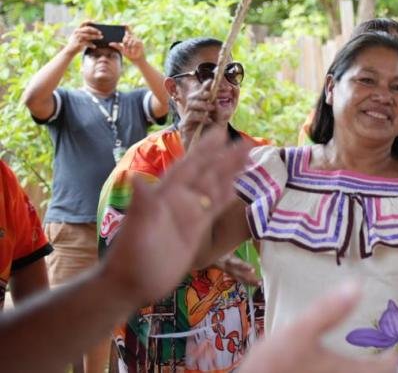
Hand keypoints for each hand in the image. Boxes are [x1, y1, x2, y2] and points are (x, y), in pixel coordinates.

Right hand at [65, 21, 102, 54]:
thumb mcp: (79, 37)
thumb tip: (97, 33)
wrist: (70, 50)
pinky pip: (87, 43)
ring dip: (95, 36)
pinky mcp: (78, 43)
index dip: (88, 21)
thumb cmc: (77, 43)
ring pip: (88, 36)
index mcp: (77, 29)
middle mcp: (77, 32)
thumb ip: (85, 34)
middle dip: (95, 30)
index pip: (83, 23)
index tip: (95, 21)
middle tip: (100, 32)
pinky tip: (95, 46)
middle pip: (87, 29)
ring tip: (101, 37)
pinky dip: (91, 45)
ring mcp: (77, 37)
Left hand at [99, 142, 250, 305]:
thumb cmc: (131, 256)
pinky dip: (226, 197)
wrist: (130, 284)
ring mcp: (188, 215)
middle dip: (225, 157)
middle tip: (246, 142)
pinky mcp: (195, 231)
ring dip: (229, 173)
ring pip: (213, 188)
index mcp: (166, 194)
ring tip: (247, 158)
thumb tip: (135, 179)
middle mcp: (180, 200)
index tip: (221, 133)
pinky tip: (237, 188)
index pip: (190, 166)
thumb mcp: (136, 229)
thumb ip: (142, 204)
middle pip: (207, 173)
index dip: (205, 149)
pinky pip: (214, 209)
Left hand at [110, 26, 145, 62]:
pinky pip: (133, 42)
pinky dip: (132, 47)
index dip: (126, 27)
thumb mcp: (122, 50)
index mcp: (129, 39)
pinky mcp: (140, 42)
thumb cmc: (130, 54)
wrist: (136, 59)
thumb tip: (110, 43)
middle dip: (125, 41)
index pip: (128, 31)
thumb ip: (117, 46)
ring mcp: (137, 40)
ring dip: (128, 45)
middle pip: (126, 36)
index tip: (124, 23)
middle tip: (126, 47)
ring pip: (129, 39)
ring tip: (130, 50)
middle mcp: (133, 38)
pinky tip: (133, 50)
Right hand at [179, 80, 225, 149]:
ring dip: (202, 104)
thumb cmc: (214, 136)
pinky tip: (208, 120)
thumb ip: (222, 111)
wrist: (208, 153)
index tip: (212, 80)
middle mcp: (193, 112)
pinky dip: (200, 116)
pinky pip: (190, 117)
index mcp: (201, 108)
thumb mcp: (221, 121)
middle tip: (210, 95)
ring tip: (211, 108)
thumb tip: (221, 101)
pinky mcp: (184, 127)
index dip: (205, 86)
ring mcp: (187, 119)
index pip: (201, 93)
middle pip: (193, 97)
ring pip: (191, 105)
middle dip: (202, 94)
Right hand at [241, 283, 397, 372]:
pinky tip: (327, 368)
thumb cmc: (276, 365)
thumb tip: (357, 285)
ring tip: (355, 362)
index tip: (393, 348)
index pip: (384, 368)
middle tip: (377, 356)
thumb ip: (328, 310)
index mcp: (348, 372)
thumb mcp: (299, 331)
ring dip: (359, 371)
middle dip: (375, 369)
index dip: (391, 358)